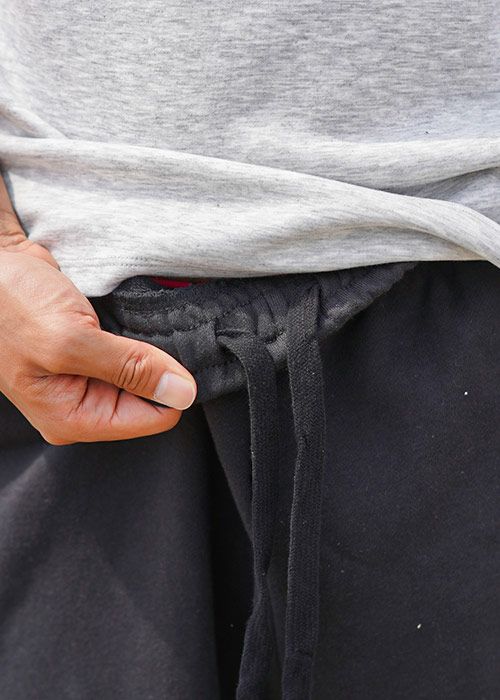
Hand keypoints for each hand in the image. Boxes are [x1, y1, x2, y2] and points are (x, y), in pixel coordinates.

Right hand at [0, 247, 197, 443]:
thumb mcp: (71, 339)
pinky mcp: (94, 351)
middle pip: (153, 397)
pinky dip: (141, 331)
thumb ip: (129, 367)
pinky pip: (134, 350)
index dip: (169, 388)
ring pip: (147, 371)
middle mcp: (83, 404)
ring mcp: (89, 377)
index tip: (169, 354)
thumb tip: (183, 393)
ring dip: (152, 345)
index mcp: (75, 418)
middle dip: (158, 366)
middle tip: (144, 331)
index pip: (154, 419)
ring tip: (132, 319)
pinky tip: (131, 313)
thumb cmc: (11, 303)